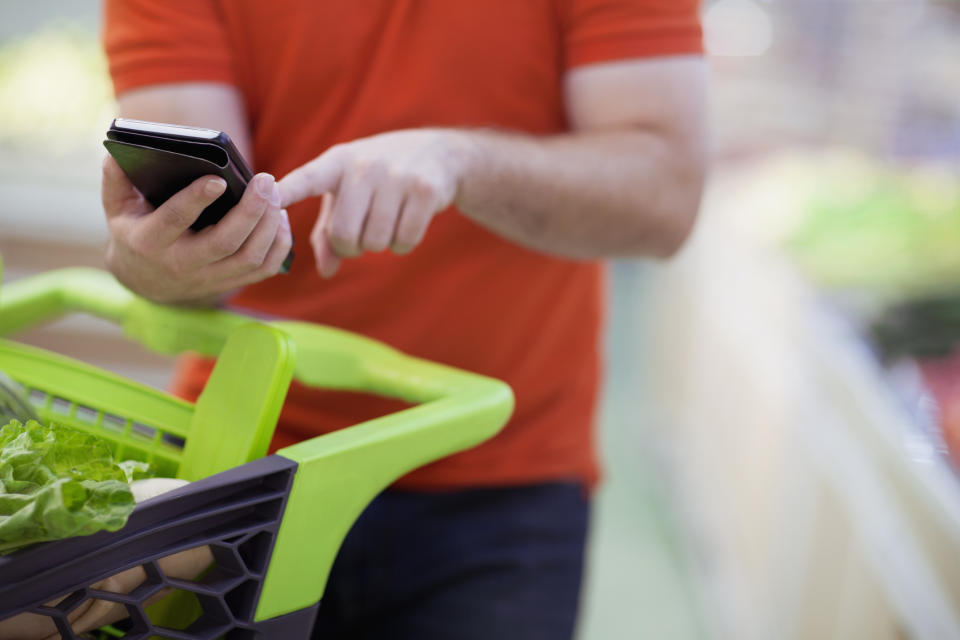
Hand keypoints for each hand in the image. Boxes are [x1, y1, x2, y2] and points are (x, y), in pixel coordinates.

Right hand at [101, 156, 292, 304]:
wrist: (144, 280)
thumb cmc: (134, 231)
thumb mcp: (116, 207)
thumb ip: (116, 179)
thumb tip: (115, 153)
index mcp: (149, 241)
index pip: (175, 219)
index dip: (196, 199)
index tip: (218, 179)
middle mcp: (181, 264)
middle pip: (225, 242)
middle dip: (251, 210)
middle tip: (266, 181)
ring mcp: (208, 278)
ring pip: (250, 258)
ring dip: (270, 226)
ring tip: (276, 195)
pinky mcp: (228, 283)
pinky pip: (263, 270)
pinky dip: (279, 245)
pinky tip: (281, 219)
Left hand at [278, 129, 471, 276]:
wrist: (439, 154)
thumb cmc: (379, 180)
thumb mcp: (348, 195)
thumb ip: (327, 232)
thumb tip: (325, 271)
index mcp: (336, 163)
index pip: (305, 180)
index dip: (285, 191)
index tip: (266, 196)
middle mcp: (363, 166)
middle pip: (344, 234)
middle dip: (351, 246)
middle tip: (362, 233)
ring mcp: (396, 176)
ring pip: (375, 242)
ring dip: (378, 245)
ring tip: (385, 223)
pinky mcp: (425, 190)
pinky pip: (404, 241)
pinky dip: (403, 244)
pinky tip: (407, 222)